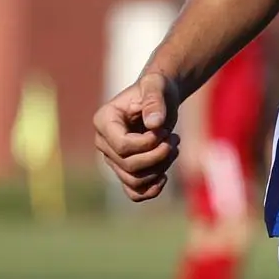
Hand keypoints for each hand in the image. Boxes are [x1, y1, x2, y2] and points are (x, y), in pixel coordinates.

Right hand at [93, 72, 181, 201]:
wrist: (160, 99)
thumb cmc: (156, 88)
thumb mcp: (157, 85)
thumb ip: (154, 100)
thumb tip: (154, 124)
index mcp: (104, 120)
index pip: (122, 146)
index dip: (147, 144)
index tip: (164, 130)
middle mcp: (103, 142)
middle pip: (129, 165)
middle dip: (158, 156)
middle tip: (174, 139)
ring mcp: (113, 159)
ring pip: (133, 180)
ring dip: (160, 169)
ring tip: (174, 147)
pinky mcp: (125, 170)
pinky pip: (134, 193)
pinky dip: (151, 190)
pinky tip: (165, 176)